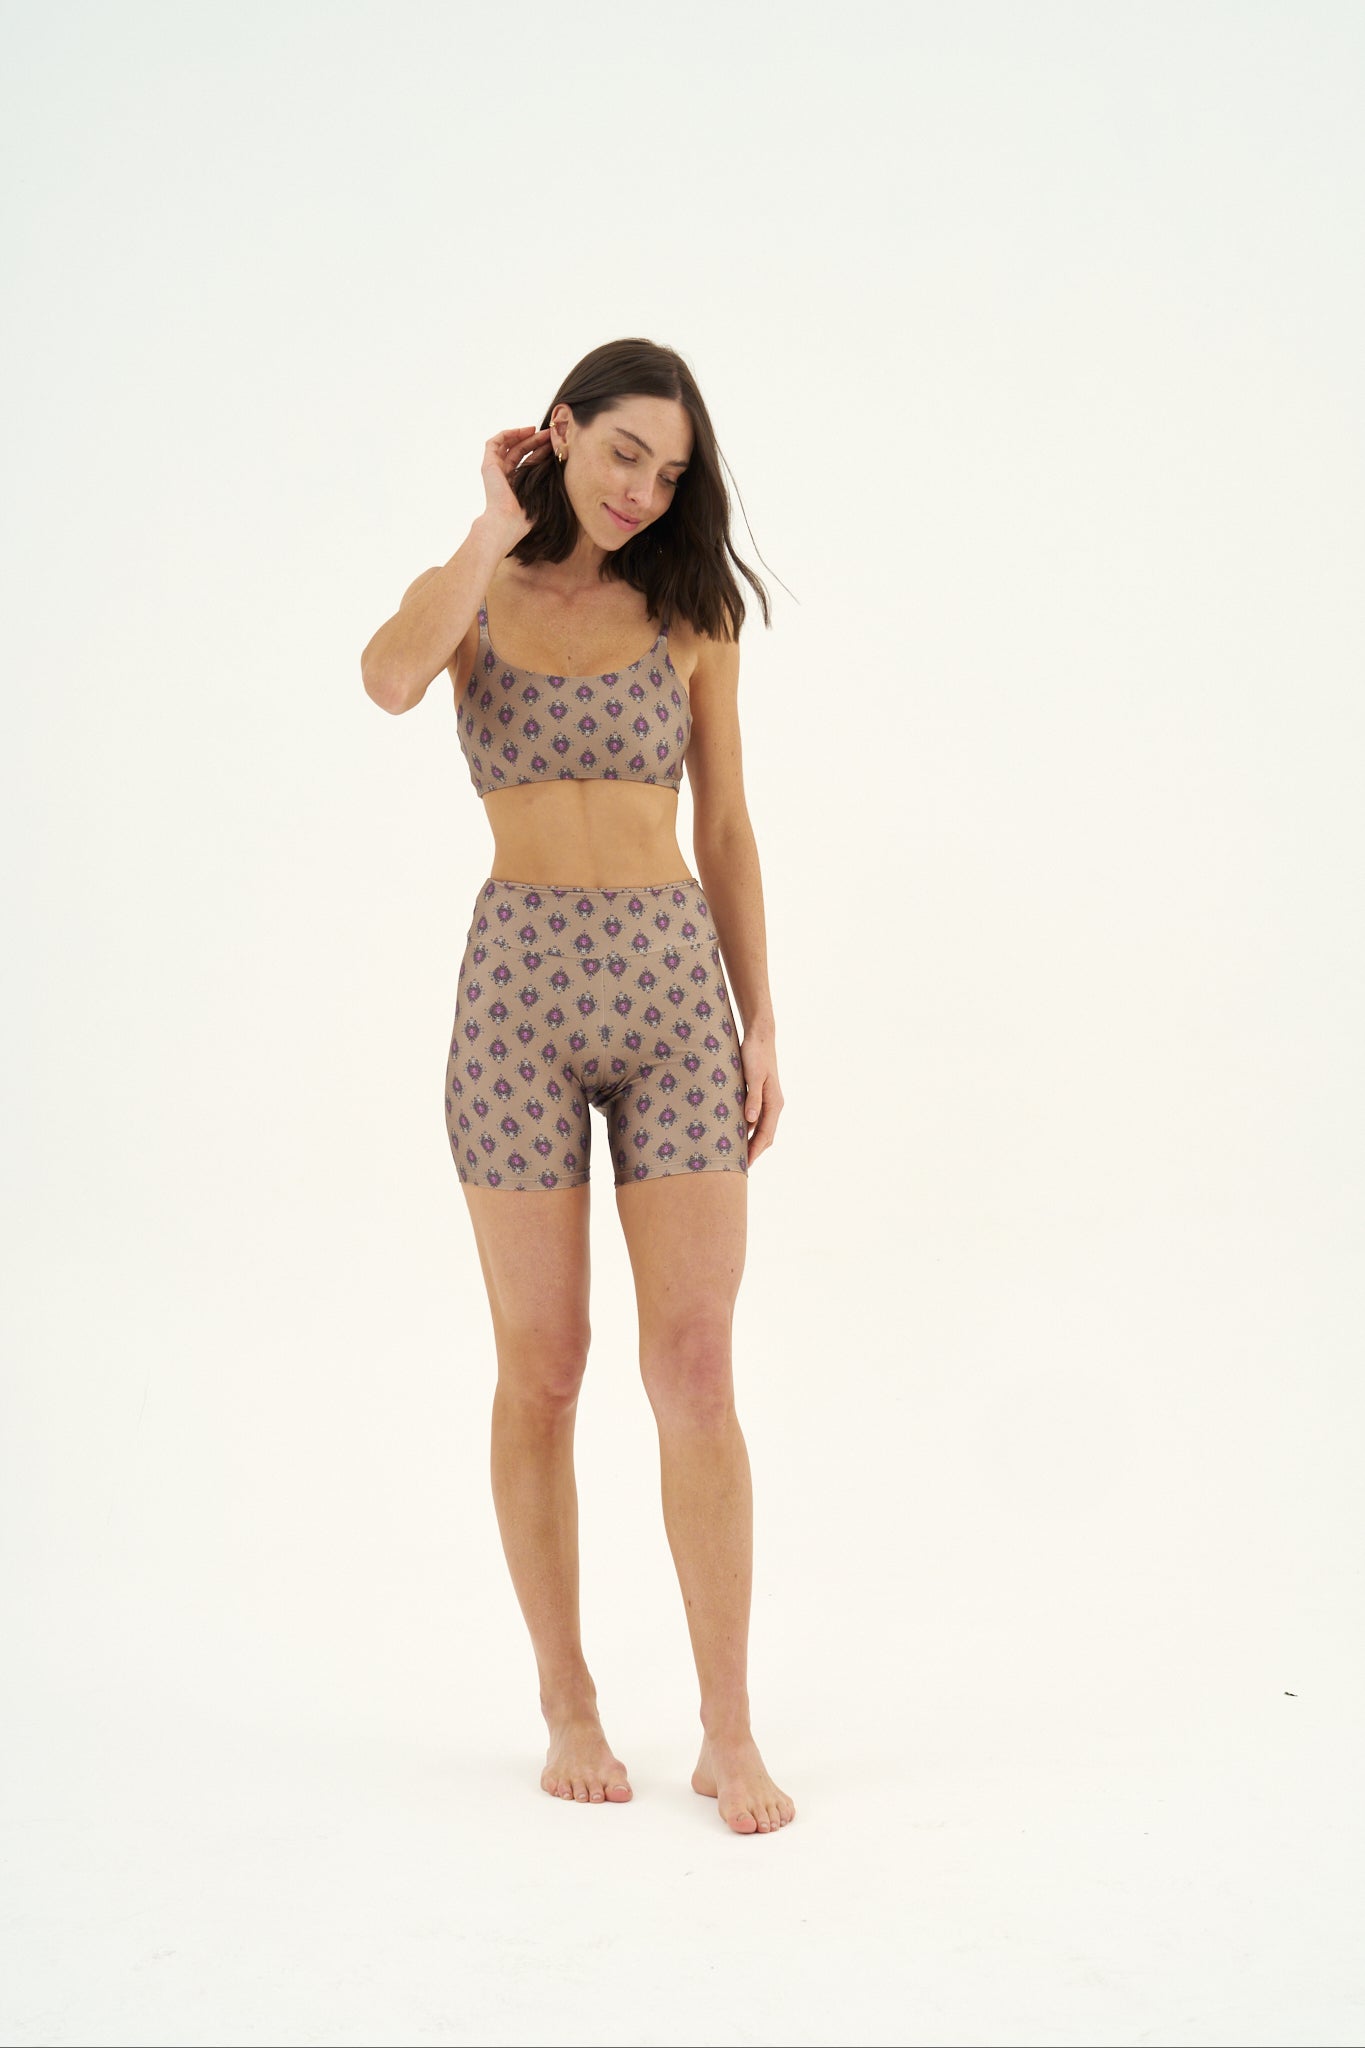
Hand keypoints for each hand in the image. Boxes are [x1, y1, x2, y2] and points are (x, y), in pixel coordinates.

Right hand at [481, 425, 550, 542]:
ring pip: (507, 444)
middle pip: (518, 450)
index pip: (527, 460)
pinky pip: (494, 443)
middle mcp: (504, 475)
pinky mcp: (488, 465)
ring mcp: (494, 470)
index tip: (554, 444)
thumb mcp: (543, 493)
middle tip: (549, 434)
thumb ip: (549, 479)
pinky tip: (523, 431)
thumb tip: (565, 466)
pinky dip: (507, 434)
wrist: (509, 521)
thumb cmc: (527, 515)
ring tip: (536, 430)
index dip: (540, 450)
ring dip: (521, 434)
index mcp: (516, 483)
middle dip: (534, 440)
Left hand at [739, 1029, 782, 1165]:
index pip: (766, 1134)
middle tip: (738, 1167)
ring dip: (750, 1141)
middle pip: (766, 1135)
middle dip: (754, 1151)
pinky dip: (747, 1129)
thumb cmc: (755, 1054)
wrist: (759, 1036)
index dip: (755, 1151)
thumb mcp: (754, 1075)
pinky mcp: (760, 1095)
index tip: (745, 1165)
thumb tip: (751, 1120)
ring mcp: (768, 1100)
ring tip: (736, 1155)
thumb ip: (753, 1098)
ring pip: (761, 1128)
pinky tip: (735, 1133)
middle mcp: (774, 1104)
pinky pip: (755, 1118)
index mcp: (775, 1103)